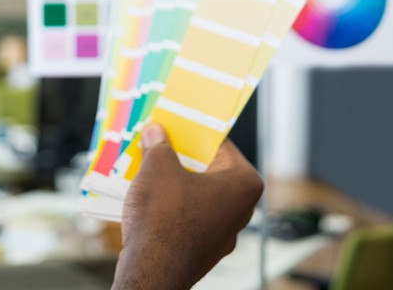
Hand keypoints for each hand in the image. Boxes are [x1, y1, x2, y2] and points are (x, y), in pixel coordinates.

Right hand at [113, 124, 263, 288]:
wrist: (152, 272)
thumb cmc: (164, 218)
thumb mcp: (157, 167)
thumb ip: (159, 145)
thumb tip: (156, 132)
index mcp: (244, 183)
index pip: (221, 144)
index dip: (195, 131)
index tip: (179, 121)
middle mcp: (241, 210)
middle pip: (209, 169)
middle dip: (183, 155)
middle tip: (160, 139)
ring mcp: (223, 232)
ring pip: (197, 193)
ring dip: (174, 179)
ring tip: (148, 162)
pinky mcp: (203, 248)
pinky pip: (188, 215)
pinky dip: (171, 203)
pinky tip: (148, 192)